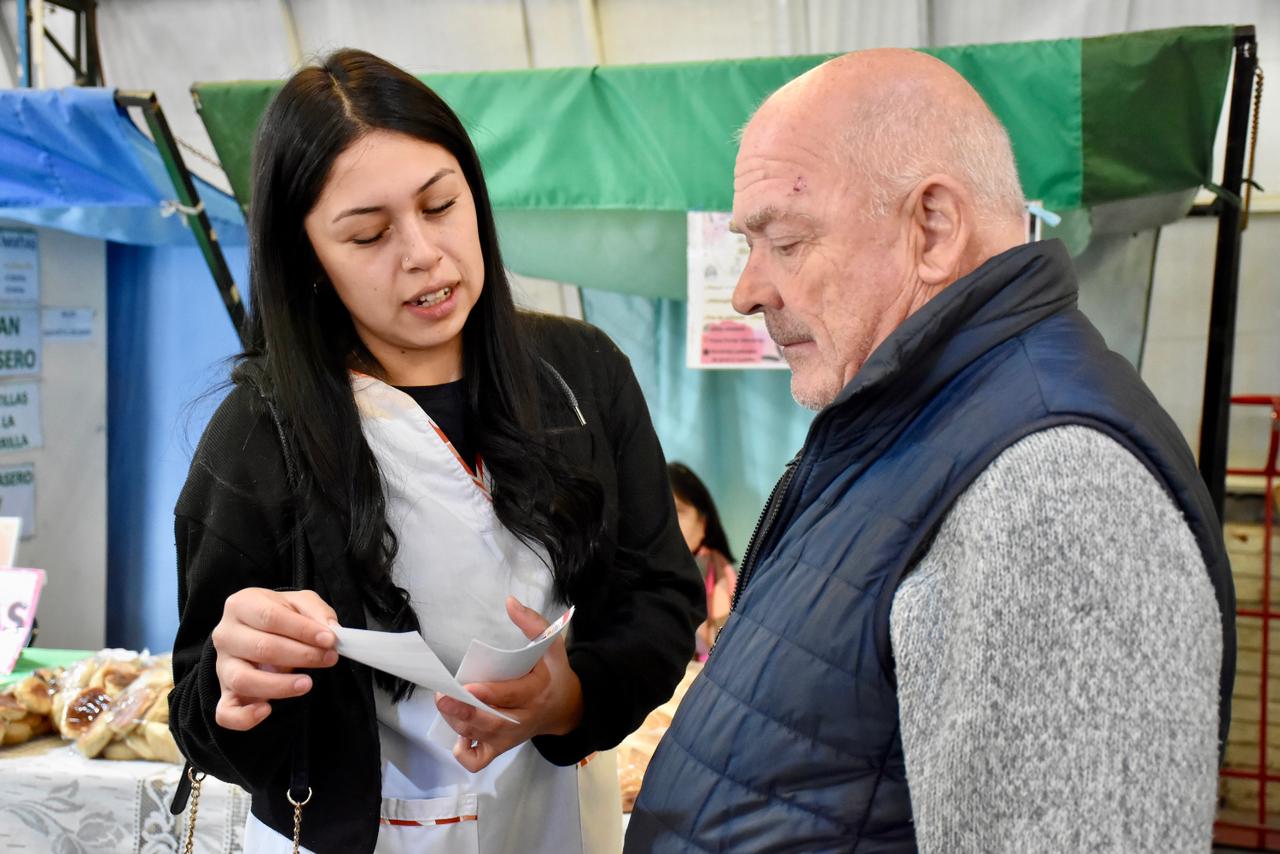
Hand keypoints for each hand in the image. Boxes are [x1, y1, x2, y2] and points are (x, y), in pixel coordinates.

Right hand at [210, 588, 338, 730]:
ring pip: (243, 680)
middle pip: (261, 648)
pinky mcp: (225, 693)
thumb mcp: (300, 602)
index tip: (329, 639)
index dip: (302, 630)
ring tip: (307, 684)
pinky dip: (244, 716)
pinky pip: (226, 712)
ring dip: (279, 685)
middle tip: (329, 658)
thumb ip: (316, 611)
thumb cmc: (281, 616)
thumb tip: (330, 630)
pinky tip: (267, 710)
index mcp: (241, 605)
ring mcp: (223, 666)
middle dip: (301, 655)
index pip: (270, 617)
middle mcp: (226, 634)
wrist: (258, 631)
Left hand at [435, 597, 582, 771]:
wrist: (566, 708)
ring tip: (444, 702)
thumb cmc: (553, 673)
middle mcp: (523, 719)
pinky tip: (459, 735)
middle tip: (442, 697)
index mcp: (537, 692)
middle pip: (492, 722)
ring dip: (458, 722)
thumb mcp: (552, 645)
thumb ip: (533, 623)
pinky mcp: (500, 748)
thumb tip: (509, 602)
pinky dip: (464, 752)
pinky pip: (478, 760)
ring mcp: (510, 737)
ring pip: (481, 737)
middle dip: (464, 711)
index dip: (489, 694)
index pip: (512, 696)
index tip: (468, 686)